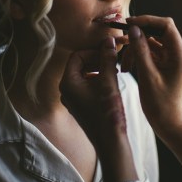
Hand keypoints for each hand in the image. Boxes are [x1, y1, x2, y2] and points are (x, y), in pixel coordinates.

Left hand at [60, 37, 127, 151]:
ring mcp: (72, 99)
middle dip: (96, 60)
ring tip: (114, 71)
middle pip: (79, 64)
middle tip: (112, 60)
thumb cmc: (107, 112)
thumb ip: (108, 58)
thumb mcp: (109, 81)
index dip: (93, 51)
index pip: (77, 56)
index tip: (108, 53)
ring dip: (98, 69)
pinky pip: (86, 86)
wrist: (110, 142)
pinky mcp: (80, 105)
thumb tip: (109, 40)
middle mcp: (66, 90)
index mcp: (68, 83)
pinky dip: (98, 80)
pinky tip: (111, 83)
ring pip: (84, 75)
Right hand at [121, 15, 181, 138]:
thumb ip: (140, 50)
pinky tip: (128, 66)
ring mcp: (172, 57)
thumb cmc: (159, 103)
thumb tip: (134, 29)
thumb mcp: (147, 75)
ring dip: (136, 48)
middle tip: (122, 40)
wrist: (167, 122)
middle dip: (139, 34)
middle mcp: (178, 53)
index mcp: (179, 54)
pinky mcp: (165, 63)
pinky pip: (150, 50)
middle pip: (158, 30)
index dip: (148, 20)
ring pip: (152, 41)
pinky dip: (138, 55)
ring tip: (124, 64)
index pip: (166, 25)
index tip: (130, 24)